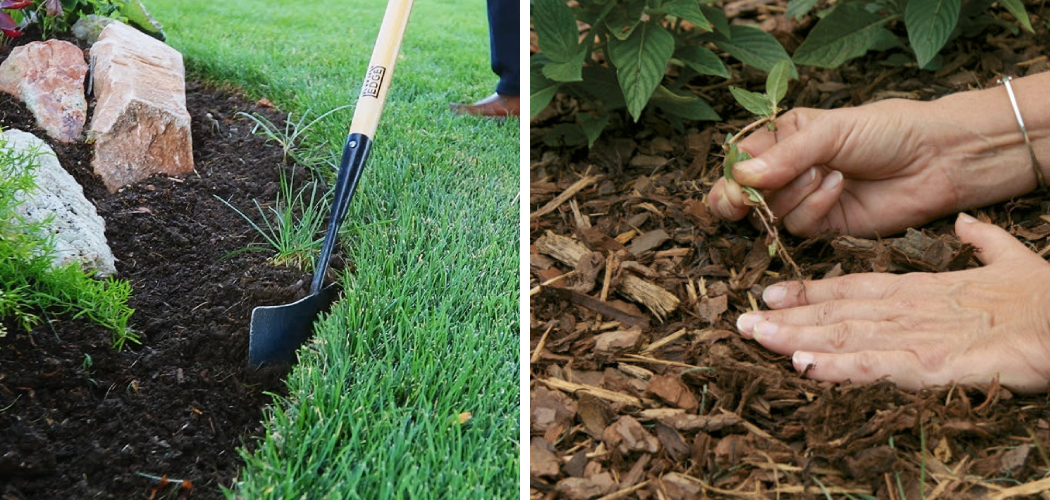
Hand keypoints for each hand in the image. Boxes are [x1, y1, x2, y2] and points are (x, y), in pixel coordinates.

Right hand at [708, 98, 1034, 237]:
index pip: (737, 161)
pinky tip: (839, 188)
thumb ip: (784, 156)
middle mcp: (788, 171)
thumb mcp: (830, 131)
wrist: (936, 159)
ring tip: (827, 173)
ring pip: (770, 213)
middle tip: (747, 199)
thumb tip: (740, 177)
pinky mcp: (825, 226)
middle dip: (743, 198)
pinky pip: (798, 227)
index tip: (735, 183)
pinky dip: (814, 208)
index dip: (729, 176)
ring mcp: (805, 200)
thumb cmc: (886, 131)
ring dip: (793, 195)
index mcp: (782, 139)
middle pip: (742, 195)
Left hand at [735, 213, 1049, 393]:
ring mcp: (916, 334)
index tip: (770, 296)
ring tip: (755, 337)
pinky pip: (875, 365)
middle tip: (741, 322)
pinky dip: (838, 364)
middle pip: (836, 312)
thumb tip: (966, 223)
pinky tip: (804, 365)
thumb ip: (982, 242)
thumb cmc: (1044, 297)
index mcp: (919, 288)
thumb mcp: (1009, 260)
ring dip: (796, 337)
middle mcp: (908, 307)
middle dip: (787, 317)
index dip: (809, 292)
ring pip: (844, 334)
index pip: (852, 288)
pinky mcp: (932, 363)